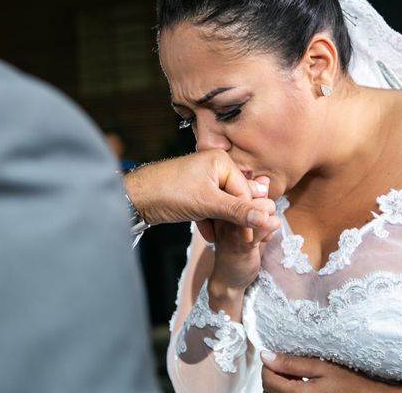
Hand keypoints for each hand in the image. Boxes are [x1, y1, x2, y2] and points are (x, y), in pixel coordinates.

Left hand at [124, 150, 279, 232]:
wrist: (134, 198)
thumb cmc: (168, 193)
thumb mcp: (207, 204)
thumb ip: (237, 211)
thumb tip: (267, 218)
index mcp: (221, 161)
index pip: (246, 191)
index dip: (249, 215)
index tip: (251, 238)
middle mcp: (215, 166)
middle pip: (236, 198)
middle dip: (235, 219)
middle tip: (239, 240)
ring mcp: (204, 179)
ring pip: (223, 205)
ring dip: (222, 222)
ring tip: (220, 238)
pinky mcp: (194, 191)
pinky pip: (211, 207)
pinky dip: (210, 221)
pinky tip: (208, 235)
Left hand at [261, 351, 401, 392]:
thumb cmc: (351, 383)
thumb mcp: (322, 367)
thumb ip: (292, 363)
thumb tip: (266, 355)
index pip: (268, 380)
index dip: (268, 365)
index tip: (276, 356)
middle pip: (269, 390)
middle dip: (273, 375)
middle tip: (286, 363)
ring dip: (279, 384)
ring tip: (294, 374)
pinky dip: (287, 391)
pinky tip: (300, 384)